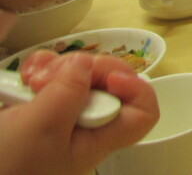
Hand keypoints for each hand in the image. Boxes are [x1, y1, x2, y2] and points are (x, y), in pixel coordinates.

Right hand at [0, 50, 158, 174]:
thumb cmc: (8, 164)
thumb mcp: (42, 127)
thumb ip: (69, 92)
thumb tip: (86, 63)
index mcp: (97, 140)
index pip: (143, 114)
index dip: (136, 89)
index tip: (110, 78)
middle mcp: (85, 128)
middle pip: (109, 83)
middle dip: (86, 68)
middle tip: (52, 76)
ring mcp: (62, 116)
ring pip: (80, 76)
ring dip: (59, 67)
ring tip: (33, 79)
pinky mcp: (40, 108)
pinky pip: (53, 78)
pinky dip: (42, 69)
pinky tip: (26, 75)